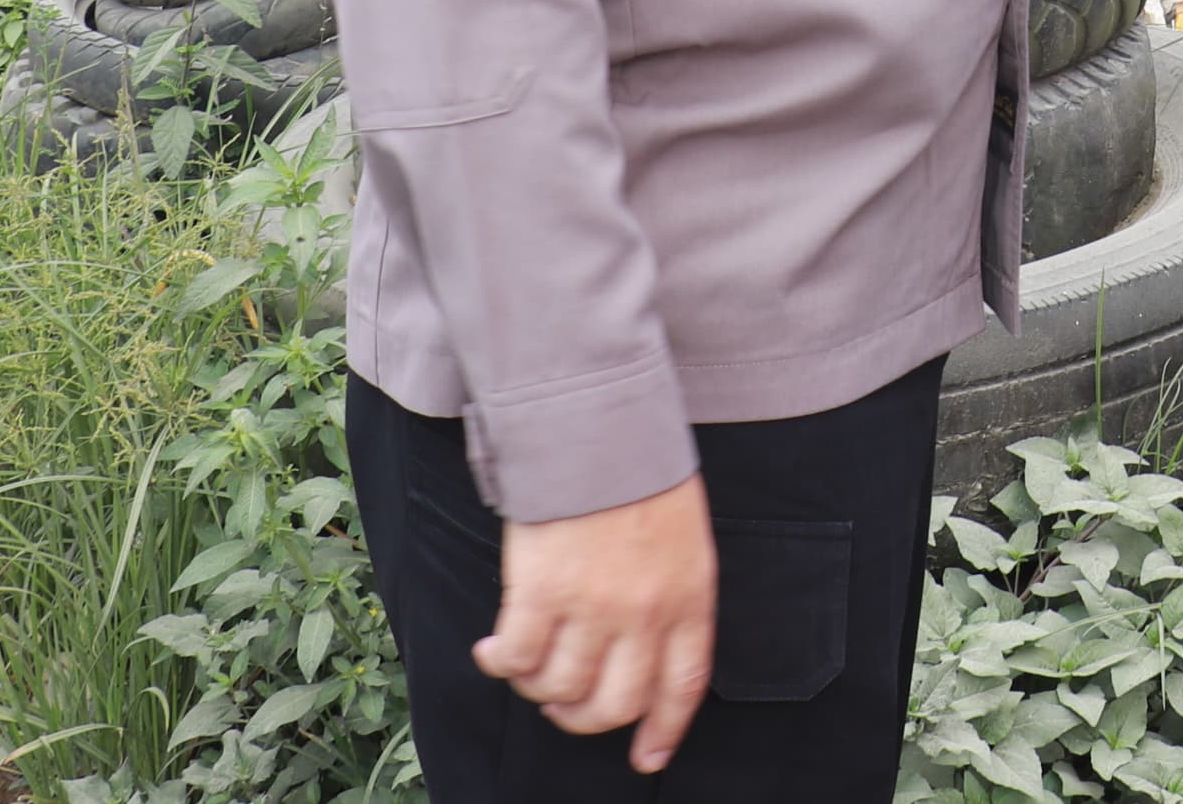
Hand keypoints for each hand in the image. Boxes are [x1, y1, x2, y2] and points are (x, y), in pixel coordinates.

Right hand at [482, 475, 714, 754]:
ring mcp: (592, 607)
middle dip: (584, 718)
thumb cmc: (641, 471)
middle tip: (564, 705)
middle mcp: (644, 614)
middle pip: (615, 704)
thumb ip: (672, 595)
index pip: (682, 686)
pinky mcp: (540, 593)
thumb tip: (644, 649)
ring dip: (539, 689)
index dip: (664, 730)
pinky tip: (492, 652)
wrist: (600, 424)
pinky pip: (515, 658)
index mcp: (689, 598)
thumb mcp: (684, 537)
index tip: (646, 756)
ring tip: (527, 667)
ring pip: (560, 688)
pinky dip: (499, 664)